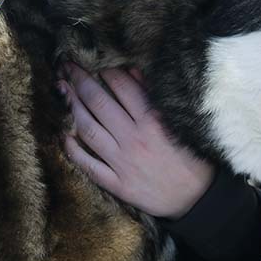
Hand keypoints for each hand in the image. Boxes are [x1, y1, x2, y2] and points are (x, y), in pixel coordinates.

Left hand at [58, 63, 214, 219]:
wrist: (198, 198)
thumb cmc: (192, 157)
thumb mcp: (180, 122)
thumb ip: (155, 97)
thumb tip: (132, 72)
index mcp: (153, 121)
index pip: (122, 87)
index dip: (105, 70)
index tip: (94, 61)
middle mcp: (134, 139)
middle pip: (99, 103)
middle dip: (80, 81)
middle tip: (68, 67)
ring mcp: (123, 162)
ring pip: (88, 129)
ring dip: (72, 107)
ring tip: (62, 91)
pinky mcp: (118, 184)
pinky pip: (88, 165)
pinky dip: (73, 150)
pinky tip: (64, 135)